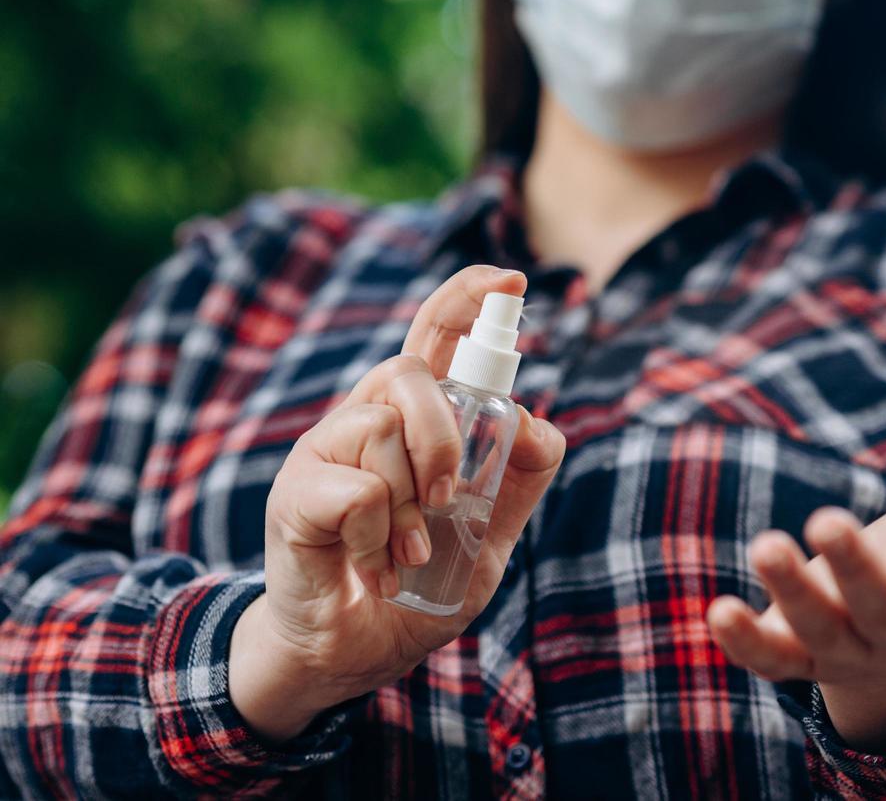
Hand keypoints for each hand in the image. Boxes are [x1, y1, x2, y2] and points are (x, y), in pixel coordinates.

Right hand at [229, 267, 565, 742]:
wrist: (353, 652)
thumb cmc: (416, 583)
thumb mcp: (489, 536)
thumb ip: (519, 482)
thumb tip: (543, 424)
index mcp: (414, 422)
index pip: (436, 336)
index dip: (468, 298)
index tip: (512, 279)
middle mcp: (365, 419)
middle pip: (409, 370)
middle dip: (444, 435)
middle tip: (446, 499)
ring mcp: (325, 451)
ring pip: (382, 426)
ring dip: (412, 502)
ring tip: (408, 550)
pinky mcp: (296, 494)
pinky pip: (359, 491)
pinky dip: (381, 539)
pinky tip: (375, 567)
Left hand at [706, 462, 885, 751]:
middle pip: (876, 607)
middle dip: (854, 567)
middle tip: (830, 519)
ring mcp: (844, 647)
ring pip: (818, 627)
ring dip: (790, 590)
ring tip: (768, 542)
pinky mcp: (797, 652)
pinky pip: (771, 658)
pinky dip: (744, 640)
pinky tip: (716, 610)